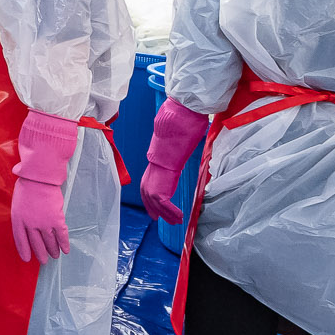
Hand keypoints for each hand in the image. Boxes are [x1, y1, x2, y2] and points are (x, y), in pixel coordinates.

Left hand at [8, 176, 71, 261]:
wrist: (39, 179)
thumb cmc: (27, 188)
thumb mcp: (17, 204)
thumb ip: (22, 217)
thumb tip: (29, 227)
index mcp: (18, 220)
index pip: (20, 240)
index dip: (24, 250)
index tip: (27, 259)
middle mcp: (30, 225)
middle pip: (36, 243)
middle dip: (41, 254)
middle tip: (44, 261)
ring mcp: (44, 223)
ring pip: (49, 241)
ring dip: (53, 250)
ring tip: (55, 256)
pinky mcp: (56, 220)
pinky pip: (61, 235)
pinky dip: (64, 243)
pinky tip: (65, 250)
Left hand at [140, 99, 212, 225]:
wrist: (181, 112)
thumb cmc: (184, 119)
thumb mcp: (181, 135)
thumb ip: (180, 143)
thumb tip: (187, 139)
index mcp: (158, 156)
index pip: (150, 180)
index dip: (151, 195)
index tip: (155, 206)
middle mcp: (154, 162)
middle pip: (147, 190)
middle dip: (152, 207)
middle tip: (159, 219)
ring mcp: (158, 166)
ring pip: (153, 196)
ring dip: (163, 212)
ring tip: (174, 222)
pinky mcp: (165, 170)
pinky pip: (162, 196)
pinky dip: (169, 209)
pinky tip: (178, 217)